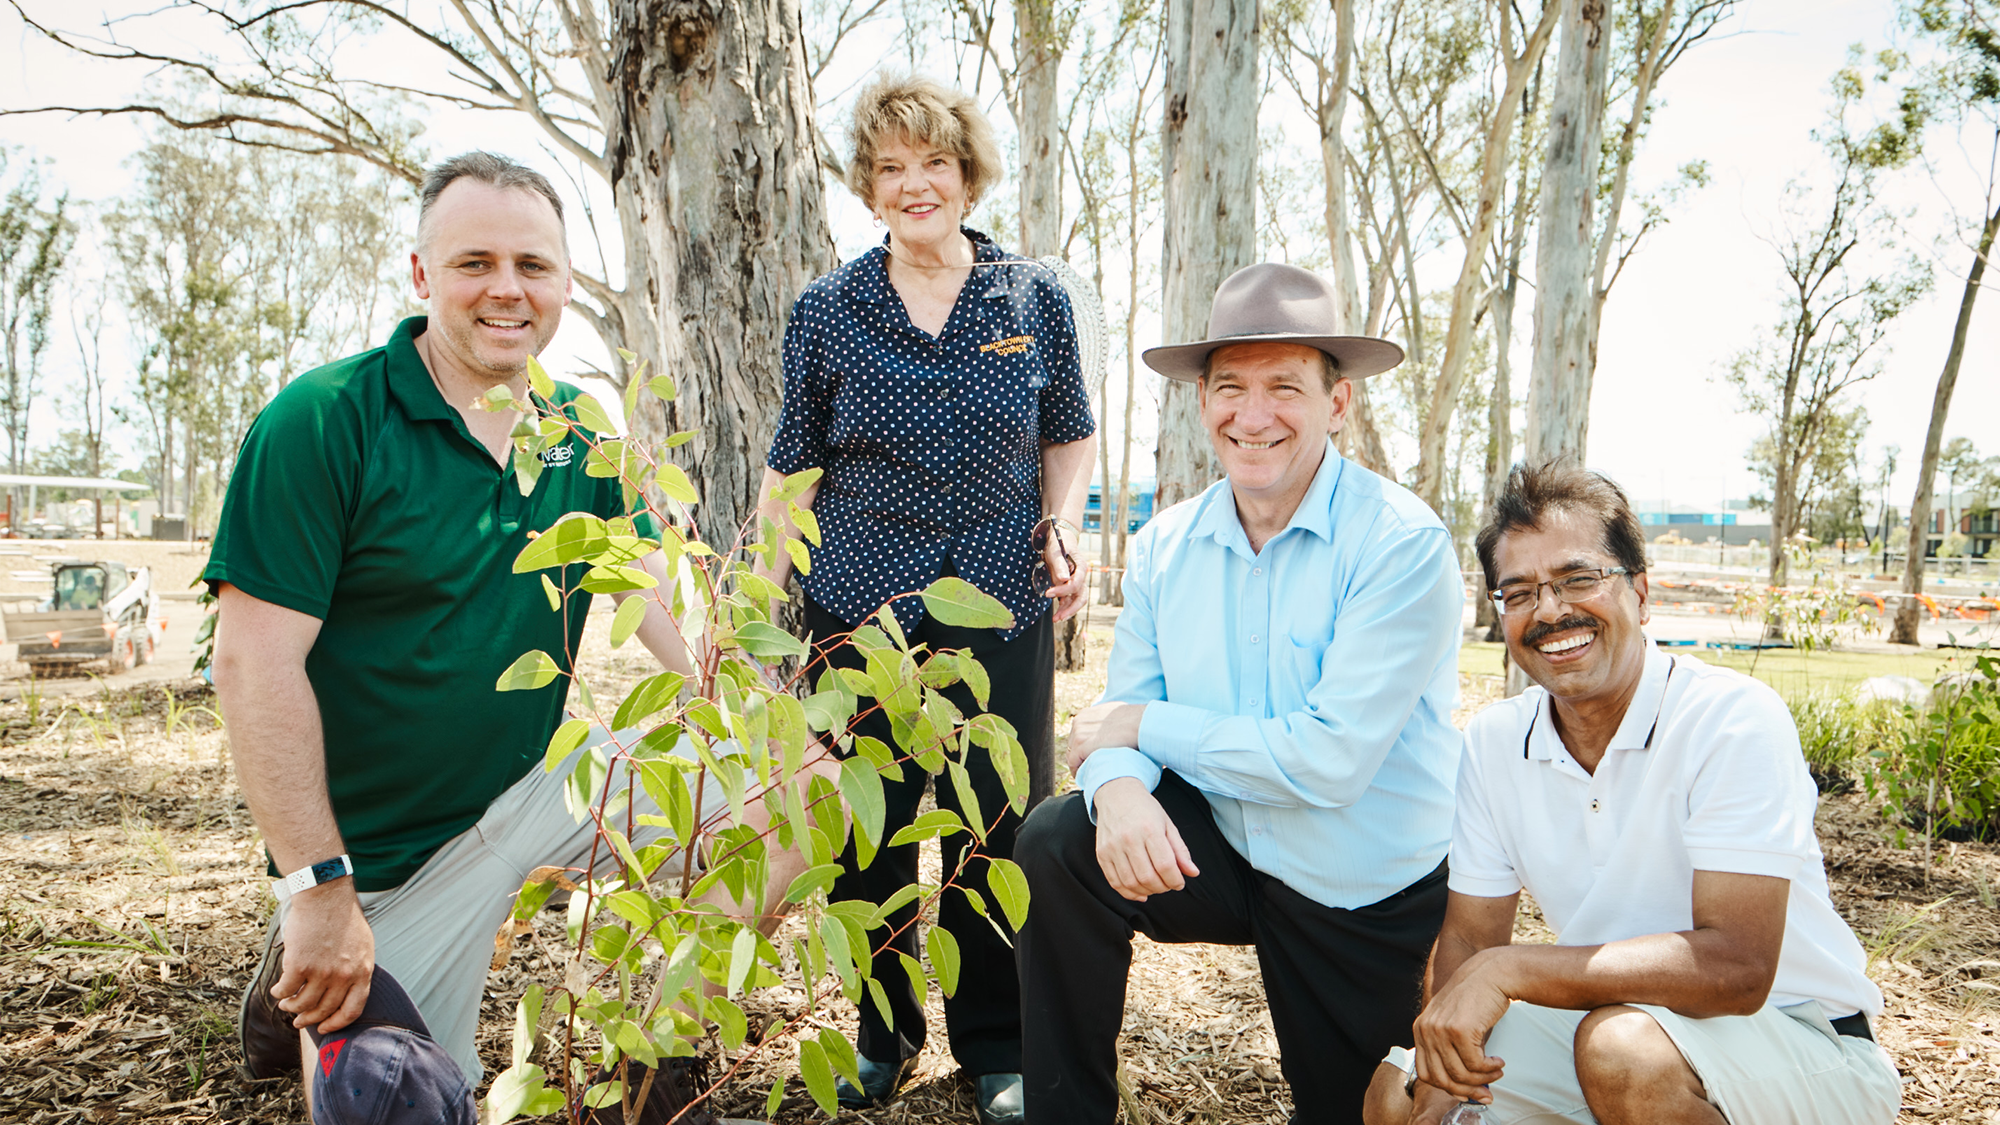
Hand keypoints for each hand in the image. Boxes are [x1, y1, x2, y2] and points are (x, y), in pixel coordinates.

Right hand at [273, 881, 374, 1032]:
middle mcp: (344, 975)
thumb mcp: (362, 946)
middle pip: (324, 1010)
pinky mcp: (299, 965)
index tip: (324, 1028)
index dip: (337, 1024)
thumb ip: (355, 969)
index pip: (353, 1010)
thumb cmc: (343, 918)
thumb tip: (345, 992)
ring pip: (302, 1004)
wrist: (325, 895)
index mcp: (363, 971)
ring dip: (291, 1008)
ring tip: (286, 1005)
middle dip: (309, 1019)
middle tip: (298, 1021)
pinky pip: (285, 990)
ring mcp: (322, 972)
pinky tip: (277, 991)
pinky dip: (279, 994)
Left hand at [1041, 526, 1086, 621]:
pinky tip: (1057, 613)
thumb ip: (1060, 565)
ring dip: (1068, 611)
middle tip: (1057, 617)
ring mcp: (1077, 582)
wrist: (1059, 540)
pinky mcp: (1071, 586)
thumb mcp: (1056, 551)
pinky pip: (1070, 600)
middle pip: (1081, 597)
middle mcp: (1081, 577)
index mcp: (1081, 567)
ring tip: (1056, 619)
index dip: (1062, 590)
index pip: (1075, 584)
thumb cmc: (1058, 543)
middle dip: (1070, 609)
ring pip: (1077, 601)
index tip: (1048, 593)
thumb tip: (1064, 579)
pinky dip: (1065, 607)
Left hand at [1065, 701, 1144, 772]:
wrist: (1140, 724)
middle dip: (1080, 757)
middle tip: (1090, 769)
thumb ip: (1105, 720)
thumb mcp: (1114, 713)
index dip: (1083, 749)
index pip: (1077, 736)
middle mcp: (1078, 723)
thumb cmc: (1134, 720)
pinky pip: (1073, 763)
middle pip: (1073, 746)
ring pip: (1072, 755)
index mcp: (1085, 715)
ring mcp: (1078, 734)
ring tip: (1089, 776)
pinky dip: (1078, 771)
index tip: (1089, 758)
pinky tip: (1086, 779)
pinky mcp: (1081, 746)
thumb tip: (1109, 727)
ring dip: (1080, 766)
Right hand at [1092, 778, 1199, 901]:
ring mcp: (1112, 847)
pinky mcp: (1102, 854)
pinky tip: (1140, 892)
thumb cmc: (1145, 809)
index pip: (1165, 865)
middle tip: (1168, 884)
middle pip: (1148, 877)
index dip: (1175, 880)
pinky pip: (1114, 882)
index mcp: (1149, 829)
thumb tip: (1193, 873)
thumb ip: (1180, 850)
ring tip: (1155, 886)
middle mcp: (1128, 838)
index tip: (1179, 883)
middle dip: (1163, 887)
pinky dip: (1129, 893)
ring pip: (1131, 882)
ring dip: (1147, 891)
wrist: (1116, 795)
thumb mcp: (1167, 824)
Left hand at [1412, 949, 1512, 1100]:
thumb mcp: (1452, 1021)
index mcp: (1420, 1029)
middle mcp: (1425, 1029)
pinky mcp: (1459, 1030)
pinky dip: (1490, 1069)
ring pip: (1460, 1074)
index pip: (1426, 1073)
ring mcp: (1440, 1030)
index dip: (1448, 1087)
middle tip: (1486, 1093)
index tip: (1467, 1093)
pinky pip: (1475, 1064)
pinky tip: (1499, 1061)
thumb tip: (1463, 1087)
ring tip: (1497, 1072)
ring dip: (1483, 1079)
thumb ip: (1450, 1049)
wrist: (1491, 973)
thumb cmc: (1476, 998)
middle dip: (1467, 1091)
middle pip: (1442, 1079)